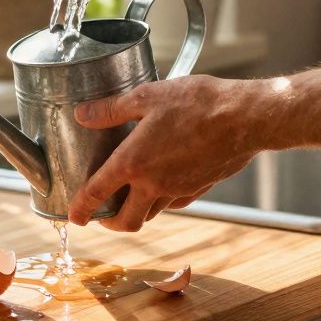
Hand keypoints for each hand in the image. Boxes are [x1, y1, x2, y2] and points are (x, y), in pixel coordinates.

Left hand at [67, 75, 265, 230]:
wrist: (244, 118)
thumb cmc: (197, 103)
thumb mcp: (146, 96)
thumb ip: (111, 109)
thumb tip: (83, 114)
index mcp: (133, 163)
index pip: (97, 193)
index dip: (81, 208)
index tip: (75, 217)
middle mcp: (154, 184)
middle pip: (127, 221)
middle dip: (111, 224)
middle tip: (104, 216)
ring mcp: (179, 190)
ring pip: (151, 214)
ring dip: (137, 212)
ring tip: (131, 197)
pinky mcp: (200, 189)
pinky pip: (174, 203)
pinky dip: (162, 201)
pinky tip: (162, 184)